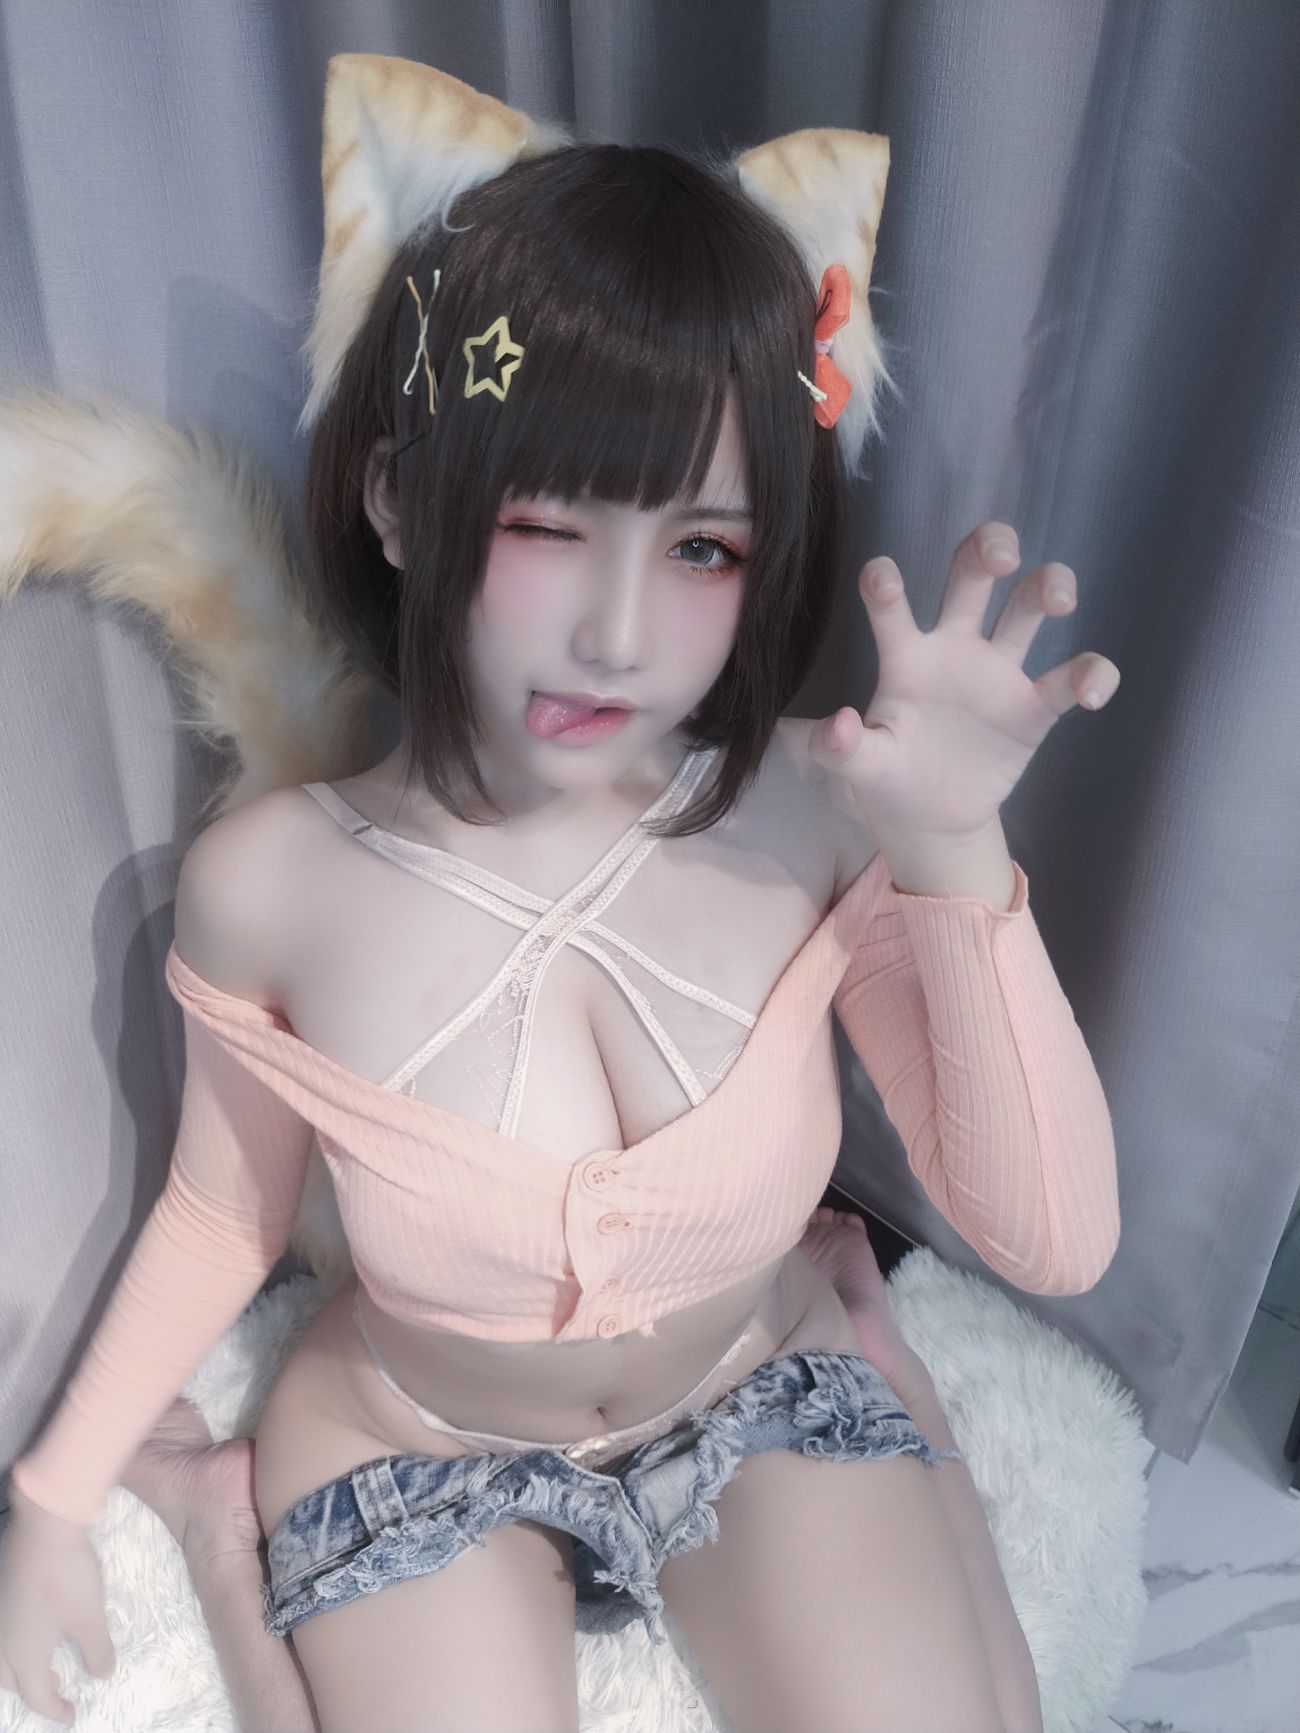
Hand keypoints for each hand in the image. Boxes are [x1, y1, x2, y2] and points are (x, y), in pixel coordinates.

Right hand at [0, 1485, 115, 1723]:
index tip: (72, 1716)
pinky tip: (36, 1626)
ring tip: (47, 1661)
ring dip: (21, 1667)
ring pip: (2, 1657)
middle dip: (33, 1690)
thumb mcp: (90, 1617)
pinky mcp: (0, 1592)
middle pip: (11, 1680)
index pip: (36, 1696)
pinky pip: (2, 1632)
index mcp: (21, 1655)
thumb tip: (103, 1675)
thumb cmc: (68, 1576)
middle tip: (59, 1690)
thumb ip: (97, 1650)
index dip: (55, 1711)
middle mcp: (1, 1641)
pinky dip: (16, 1643)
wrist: (43, 1526)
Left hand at [807, 522, 1119, 847]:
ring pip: (1027, 608)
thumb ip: (840, 748)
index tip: (881, 578)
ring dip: (1050, 586)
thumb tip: (837, 725)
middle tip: (1002, 557)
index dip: (886, 585)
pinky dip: (1092, 675)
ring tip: (1059, 599)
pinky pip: (1071, 679)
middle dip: (988, 548)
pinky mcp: (1034, 709)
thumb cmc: (889, 778)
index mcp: (906, 658)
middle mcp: (953, 650)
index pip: (892, 609)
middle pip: (973, 576)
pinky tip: (1091, 692)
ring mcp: (998, 674)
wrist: (931, 821)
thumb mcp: (860, 767)